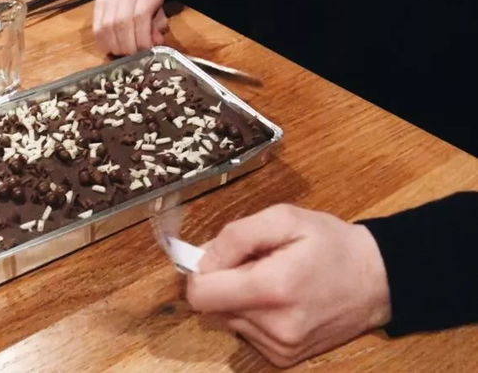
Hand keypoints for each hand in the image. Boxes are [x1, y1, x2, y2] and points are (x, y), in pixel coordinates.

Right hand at [93, 0, 166, 55]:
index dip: (142, 38)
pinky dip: (103, 42)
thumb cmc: (146, 0)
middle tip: (133, 56)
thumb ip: (158, 27)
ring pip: (107, 26)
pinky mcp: (97, 5)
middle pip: (122, 23)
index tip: (145, 51)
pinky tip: (110, 49)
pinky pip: (96, 27)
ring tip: (122, 53)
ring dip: (115, 46)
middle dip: (128, 45)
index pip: (140, 16)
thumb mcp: (159, 10)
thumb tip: (154, 44)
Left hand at [186, 204, 391, 367]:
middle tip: (255, 260)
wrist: (376, 281)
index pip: (201, 296)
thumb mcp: (284, 218)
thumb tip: (201, 258)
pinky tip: (280, 297)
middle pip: (212, 308)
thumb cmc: (330, 243)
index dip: (199, 272)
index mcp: (273, 289)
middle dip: (223, 281)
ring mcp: (281, 349)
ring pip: (228, 320)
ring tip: (272, 276)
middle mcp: (274, 328)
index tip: (218, 255)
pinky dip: (254, 313)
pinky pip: (247, 332)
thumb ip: (237, 236)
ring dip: (239, 297)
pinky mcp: (286, 359)